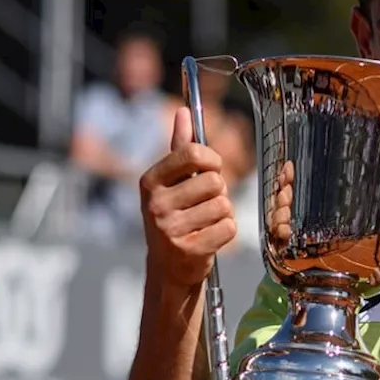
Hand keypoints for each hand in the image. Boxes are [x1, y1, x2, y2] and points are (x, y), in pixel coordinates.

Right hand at [140, 107, 235, 287]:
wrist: (168, 267)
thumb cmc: (175, 216)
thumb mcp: (172, 181)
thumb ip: (180, 147)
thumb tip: (183, 111)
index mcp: (150, 181)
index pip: (193, 153)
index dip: (212, 160)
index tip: (211, 169)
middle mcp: (156, 204)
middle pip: (215, 182)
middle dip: (218, 192)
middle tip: (204, 205)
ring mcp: (170, 229)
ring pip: (224, 205)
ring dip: (223, 213)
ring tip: (205, 222)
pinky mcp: (189, 250)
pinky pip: (229, 228)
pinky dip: (226, 232)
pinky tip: (209, 238)